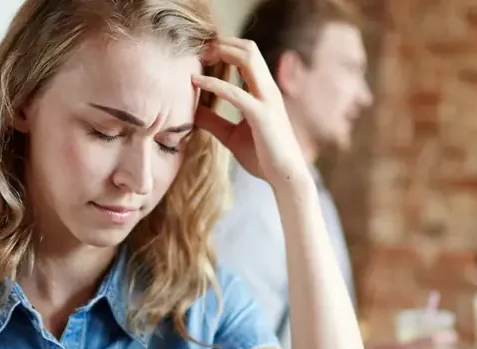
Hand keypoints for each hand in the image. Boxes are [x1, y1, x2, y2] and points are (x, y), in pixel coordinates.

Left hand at [192, 37, 309, 188]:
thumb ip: (214, 120)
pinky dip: (213, 83)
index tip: (203, 51)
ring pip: (248, 58)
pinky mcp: (261, 115)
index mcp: (264, 92)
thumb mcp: (231, 135)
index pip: (248, 56)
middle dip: (223, 42)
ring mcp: (267, 100)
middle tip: (199, 47)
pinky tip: (196, 81)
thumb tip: (191, 110)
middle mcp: (268, 90)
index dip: (226, 48)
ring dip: (222, 51)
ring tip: (200, 54)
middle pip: (249, 49)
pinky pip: (235, 92)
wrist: (285, 177)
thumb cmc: (263, 157)